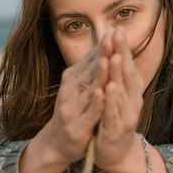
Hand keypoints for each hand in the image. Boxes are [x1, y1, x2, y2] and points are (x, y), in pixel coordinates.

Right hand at [41, 37, 109, 164]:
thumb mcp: (80, 86)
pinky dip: (96, 102)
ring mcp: (71, 107)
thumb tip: (106, 40)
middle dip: (103, 52)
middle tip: (114, 36)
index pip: (90, 58)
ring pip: (89, 89)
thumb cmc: (74, 109)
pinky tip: (103, 92)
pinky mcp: (76, 125)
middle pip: (90, 69)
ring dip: (100, 74)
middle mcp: (69, 90)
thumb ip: (92, 67)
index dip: (103, 44)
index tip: (115, 29)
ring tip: (110, 58)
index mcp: (72, 78)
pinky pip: (89, 112)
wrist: (57, 143)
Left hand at [94, 27, 143, 172]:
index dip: (122, 46)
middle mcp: (132, 99)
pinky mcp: (117, 128)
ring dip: (117, 72)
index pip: (126, 64)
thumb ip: (119, 75)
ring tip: (113, 55)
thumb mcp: (118, 95)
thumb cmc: (115, 120)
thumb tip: (118, 52)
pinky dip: (111, 99)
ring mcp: (126, 113)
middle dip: (121, 52)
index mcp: (131, 90)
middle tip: (118, 33)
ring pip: (121, 90)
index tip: (117, 27)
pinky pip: (113, 111)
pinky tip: (108, 87)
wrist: (118, 153)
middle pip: (126, 72)